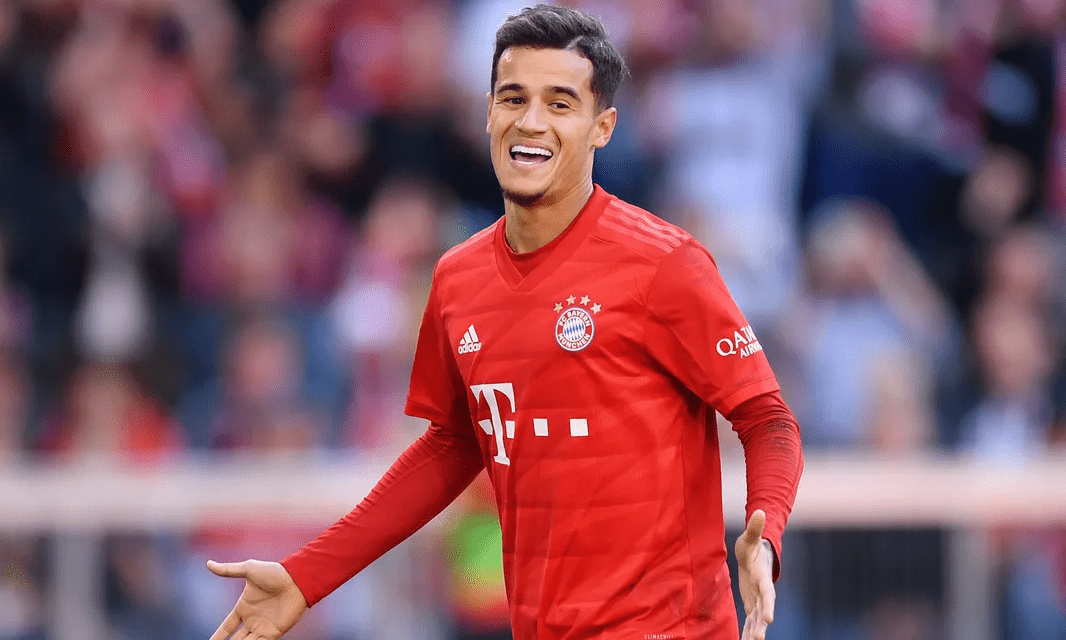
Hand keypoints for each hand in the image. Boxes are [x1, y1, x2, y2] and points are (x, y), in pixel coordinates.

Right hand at [207, 559, 307, 639]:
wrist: (297, 580)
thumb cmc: (274, 573)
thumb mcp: (249, 569)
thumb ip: (228, 570)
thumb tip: (208, 563)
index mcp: (244, 607)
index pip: (227, 627)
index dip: (218, 636)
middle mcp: (252, 620)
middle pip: (235, 639)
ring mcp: (263, 627)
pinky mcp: (274, 633)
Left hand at [734, 510, 774, 639]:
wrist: (755, 556)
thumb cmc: (752, 546)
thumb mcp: (750, 538)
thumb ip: (754, 528)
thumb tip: (759, 511)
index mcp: (762, 577)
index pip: (767, 593)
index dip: (768, 606)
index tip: (769, 619)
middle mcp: (762, 591)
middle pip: (763, 610)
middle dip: (761, 625)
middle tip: (760, 637)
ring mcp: (757, 599)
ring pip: (756, 619)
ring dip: (754, 632)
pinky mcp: (752, 603)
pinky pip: (750, 621)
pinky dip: (748, 631)